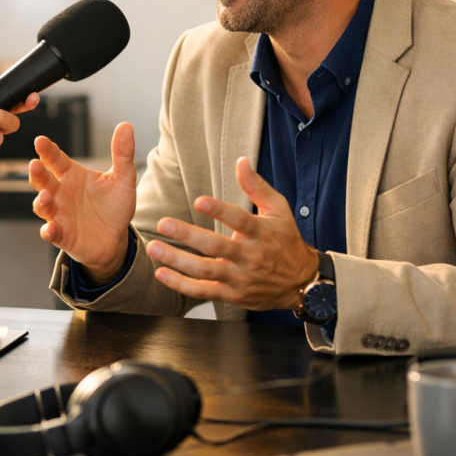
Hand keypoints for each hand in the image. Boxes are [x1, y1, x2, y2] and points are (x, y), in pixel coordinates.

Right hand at [30, 122, 136, 283]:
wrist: (116, 238)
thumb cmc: (115, 206)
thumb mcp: (123, 179)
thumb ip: (122, 154)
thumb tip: (126, 126)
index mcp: (72, 174)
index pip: (55, 159)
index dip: (47, 150)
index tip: (40, 141)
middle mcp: (60, 192)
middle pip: (42, 180)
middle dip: (37, 172)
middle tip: (35, 164)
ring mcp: (58, 214)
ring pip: (41, 205)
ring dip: (41, 201)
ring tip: (46, 197)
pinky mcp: (61, 235)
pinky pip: (50, 232)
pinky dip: (48, 231)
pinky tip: (51, 229)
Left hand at [144, 157, 318, 309]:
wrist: (302, 282)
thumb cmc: (286, 241)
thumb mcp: (278, 210)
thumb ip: (256, 186)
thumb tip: (241, 161)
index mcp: (261, 233)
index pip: (240, 220)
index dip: (220, 211)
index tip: (199, 201)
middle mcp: (250, 256)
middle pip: (216, 246)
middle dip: (187, 235)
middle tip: (163, 224)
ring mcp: (240, 278)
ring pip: (205, 270)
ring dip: (177, 260)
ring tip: (154, 248)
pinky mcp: (232, 294)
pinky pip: (203, 291)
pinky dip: (181, 285)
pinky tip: (162, 274)